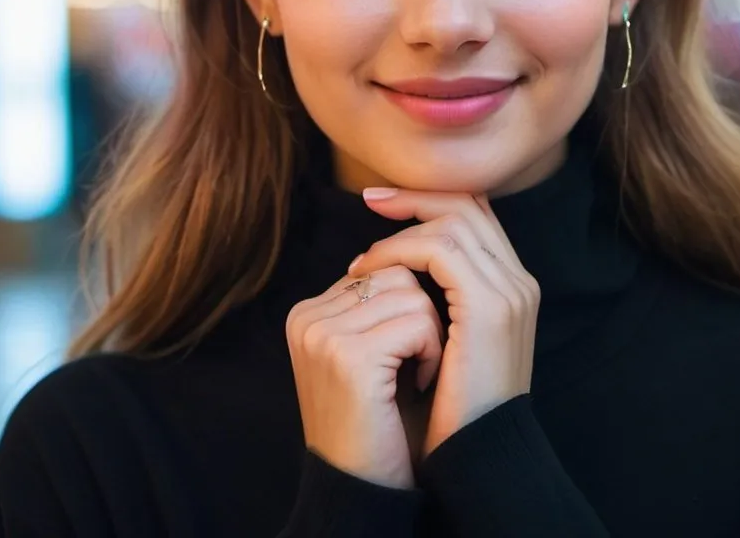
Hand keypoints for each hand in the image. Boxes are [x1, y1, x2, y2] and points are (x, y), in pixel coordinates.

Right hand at [285, 265, 443, 488]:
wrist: (362, 489)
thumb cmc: (377, 421)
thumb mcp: (366, 353)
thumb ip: (374, 306)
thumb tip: (409, 249)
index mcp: (307, 313)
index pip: (380, 269)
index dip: (408, 308)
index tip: (403, 353)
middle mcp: (307, 317)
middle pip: (397, 275)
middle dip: (421, 315)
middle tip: (418, 361)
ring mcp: (324, 334)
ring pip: (412, 294)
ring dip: (430, 334)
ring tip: (416, 373)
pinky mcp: (349, 355)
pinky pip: (419, 322)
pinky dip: (432, 352)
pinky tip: (419, 384)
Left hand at [349, 190, 540, 457]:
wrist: (478, 459)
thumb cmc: (453, 408)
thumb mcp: (449, 343)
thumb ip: (439, 300)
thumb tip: (396, 264)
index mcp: (512, 286)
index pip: (477, 215)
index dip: (431, 200)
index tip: (385, 202)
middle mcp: (518, 281)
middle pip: (469, 204)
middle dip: (415, 196)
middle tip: (370, 198)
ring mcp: (509, 291)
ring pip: (453, 221)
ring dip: (401, 230)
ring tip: (364, 257)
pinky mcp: (488, 306)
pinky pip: (440, 251)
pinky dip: (402, 251)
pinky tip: (374, 270)